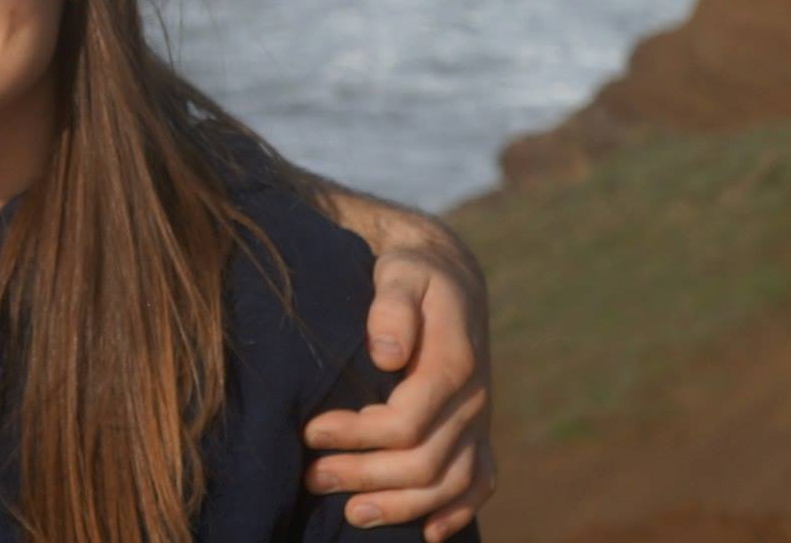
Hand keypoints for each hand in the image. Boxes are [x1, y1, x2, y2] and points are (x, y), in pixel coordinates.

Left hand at [303, 218, 494, 540]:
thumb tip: (384, 353)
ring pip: (451, 483)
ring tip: (350, 514)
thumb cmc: (413, 274)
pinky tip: (427, 533)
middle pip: (424, 462)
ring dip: (401, 506)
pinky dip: (457, 512)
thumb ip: (391, 305)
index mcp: (453, 366)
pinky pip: (480, 482)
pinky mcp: (477, 430)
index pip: (406, 422)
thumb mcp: (401, 272)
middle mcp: (472, 400)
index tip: (310, 432)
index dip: (356, 436)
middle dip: (365, 475)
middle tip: (311, 476)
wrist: (449, 276)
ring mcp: (478, 420)